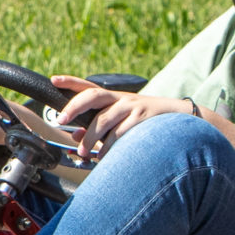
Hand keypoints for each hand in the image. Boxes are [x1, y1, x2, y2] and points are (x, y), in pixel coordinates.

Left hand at [51, 75, 195, 158]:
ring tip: (82, 151)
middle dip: (74, 107)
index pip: (88, 86)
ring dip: (90, 136)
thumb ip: (96, 126)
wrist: (181, 119)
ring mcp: (132, 106)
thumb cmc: (143, 121)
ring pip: (104, 119)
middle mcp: (120, 98)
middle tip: (61, 120)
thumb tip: (74, 135)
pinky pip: (121, 132)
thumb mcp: (119, 120)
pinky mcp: (143, 119)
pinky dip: (110, 146)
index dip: (70, 81)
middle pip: (93, 95)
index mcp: (112, 97)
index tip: (54, 79)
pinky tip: (104, 156)